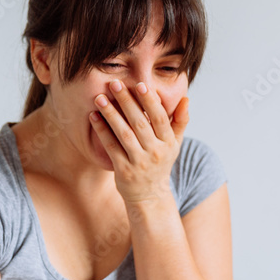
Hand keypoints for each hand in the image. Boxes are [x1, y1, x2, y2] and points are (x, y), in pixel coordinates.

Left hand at [89, 79, 188, 204]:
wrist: (150, 196)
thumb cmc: (160, 163)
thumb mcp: (174, 144)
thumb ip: (180, 121)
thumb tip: (186, 99)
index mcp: (168, 143)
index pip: (160, 118)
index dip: (150, 101)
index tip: (139, 85)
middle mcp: (155, 152)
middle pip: (140, 123)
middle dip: (127, 102)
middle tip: (115, 84)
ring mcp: (139, 162)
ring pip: (124, 133)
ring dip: (111, 114)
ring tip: (100, 97)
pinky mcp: (123, 170)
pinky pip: (111, 147)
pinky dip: (102, 131)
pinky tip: (94, 116)